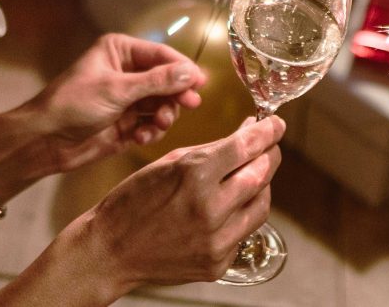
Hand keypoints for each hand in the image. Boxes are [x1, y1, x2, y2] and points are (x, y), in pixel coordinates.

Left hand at [21, 34, 206, 173]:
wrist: (44, 140)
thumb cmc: (74, 104)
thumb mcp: (117, 89)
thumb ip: (157, 81)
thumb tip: (192, 72)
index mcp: (120, 51)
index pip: (161, 55)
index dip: (183, 68)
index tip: (201, 83)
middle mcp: (125, 72)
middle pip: (166, 80)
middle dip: (174, 95)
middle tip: (187, 106)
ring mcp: (126, 99)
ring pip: (161, 104)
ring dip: (163, 115)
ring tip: (158, 125)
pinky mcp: (126, 124)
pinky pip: (151, 124)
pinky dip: (151, 131)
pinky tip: (140, 137)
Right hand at [71, 116, 284, 295]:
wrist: (111, 250)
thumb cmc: (134, 200)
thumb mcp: (169, 161)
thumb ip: (211, 151)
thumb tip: (245, 135)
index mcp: (194, 175)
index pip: (245, 147)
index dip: (267, 132)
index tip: (277, 124)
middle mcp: (210, 208)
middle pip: (261, 174)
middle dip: (269, 155)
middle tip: (269, 146)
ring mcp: (216, 240)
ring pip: (261, 205)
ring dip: (262, 185)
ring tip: (253, 173)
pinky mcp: (217, 263)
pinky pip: (244, 232)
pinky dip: (243, 214)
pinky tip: (232, 205)